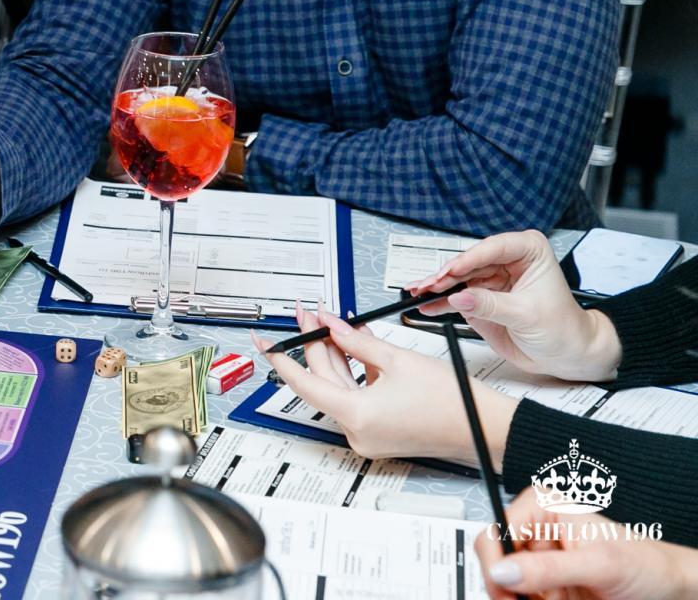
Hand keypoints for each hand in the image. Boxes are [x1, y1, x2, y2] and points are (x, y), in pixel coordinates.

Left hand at [254, 305, 514, 465]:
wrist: (485, 428)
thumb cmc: (453, 402)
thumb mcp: (397, 360)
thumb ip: (356, 342)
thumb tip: (331, 326)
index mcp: (356, 415)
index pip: (302, 383)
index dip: (280, 358)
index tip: (265, 341)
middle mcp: (356, 432)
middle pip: (323, 380)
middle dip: (316, 344)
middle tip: (310, 313)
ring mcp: (367, 436)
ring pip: (339, 388)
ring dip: (336, 356)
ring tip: (332, 324)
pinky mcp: (378, 434)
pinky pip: (356, 398)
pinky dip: (354, 373)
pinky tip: (354, 345)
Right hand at [413, 231, 622, 381]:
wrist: (567, 355)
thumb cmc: (564, 329)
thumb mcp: (527, 315)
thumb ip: (490, 305)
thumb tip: (459, 297)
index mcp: (528, 251)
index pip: (492, 248)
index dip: (468, 259)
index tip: (450, 271)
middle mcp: (507, 262)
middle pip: (469, 262)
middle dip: (445, 274)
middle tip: (427, 285)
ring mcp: (492, 280)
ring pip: (458, 278)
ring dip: (437, 287)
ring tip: (419, 293)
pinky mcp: (481, 299)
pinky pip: (456, 297)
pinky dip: (440, 302)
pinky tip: (427, 304)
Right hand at [476, 488, 697, 599]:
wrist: (669, 589)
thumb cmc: (647, 564)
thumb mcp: (600, 565)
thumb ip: (549, 568)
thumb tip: (502, 571)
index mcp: (539, 510)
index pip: (494, 534)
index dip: (496, 567)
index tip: (508, 593)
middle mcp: (534, 534)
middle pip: (496, 565)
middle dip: (511, 591)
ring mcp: (538, 564)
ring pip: (507, 589)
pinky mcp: (545, 588)